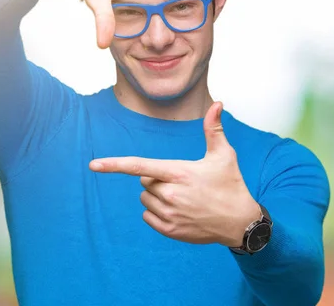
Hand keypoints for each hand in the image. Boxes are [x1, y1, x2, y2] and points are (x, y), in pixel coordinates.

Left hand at [89, 102, 260, 246]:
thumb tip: (217, 103)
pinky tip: (178, 210)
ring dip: (157, 195)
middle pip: (145, 181)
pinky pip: (147, 216)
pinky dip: (157, 212)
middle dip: (158, 178)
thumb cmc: (231, 185)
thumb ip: (214, 128)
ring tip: (183, 197)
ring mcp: (169, 214)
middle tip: (183, 181)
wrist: (240, 222)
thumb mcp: (224, 155)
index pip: (140, 167)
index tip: (93, 165)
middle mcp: (171, 195)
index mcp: (180, 173)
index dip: (114, 164)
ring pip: (145, 198)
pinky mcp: (170, 230)